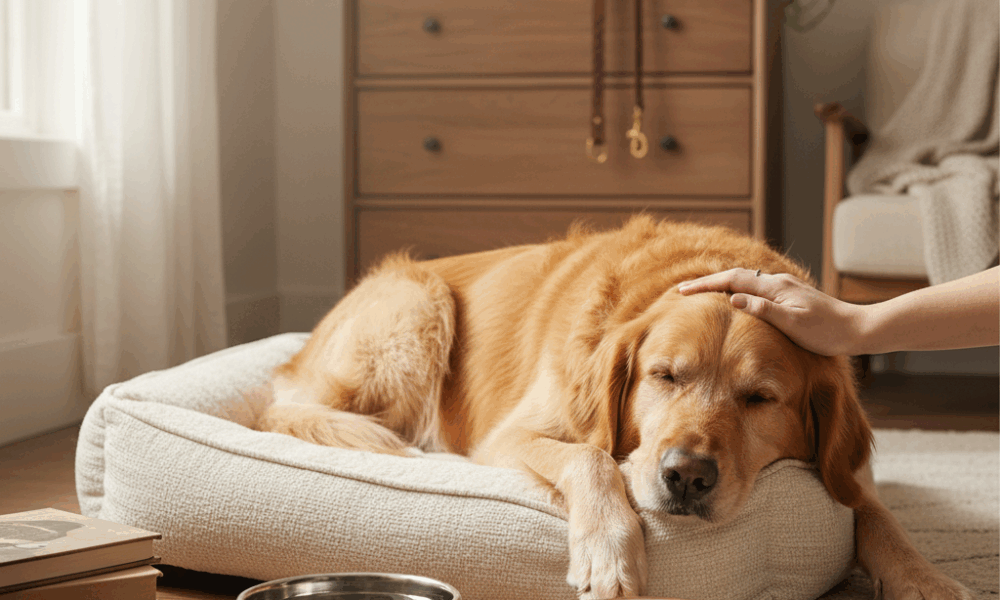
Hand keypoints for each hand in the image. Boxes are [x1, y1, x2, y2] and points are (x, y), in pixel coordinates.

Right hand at [677, 268, 865, 355]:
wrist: (859, 329)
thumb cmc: (827, 332)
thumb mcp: (793, 324)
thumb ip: (763, 310)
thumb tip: (733, 298)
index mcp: (775, 287)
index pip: (732, 279)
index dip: (705, 284)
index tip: (682, 291)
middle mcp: (778, 282)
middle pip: (736, 275)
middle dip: (708, 282)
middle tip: (684, 290)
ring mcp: (785, 288)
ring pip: (746, 280)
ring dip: (722, 284)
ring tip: (703, 293)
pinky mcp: (790, 296)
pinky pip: (756, 288)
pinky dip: (738, 289)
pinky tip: (736, 299)